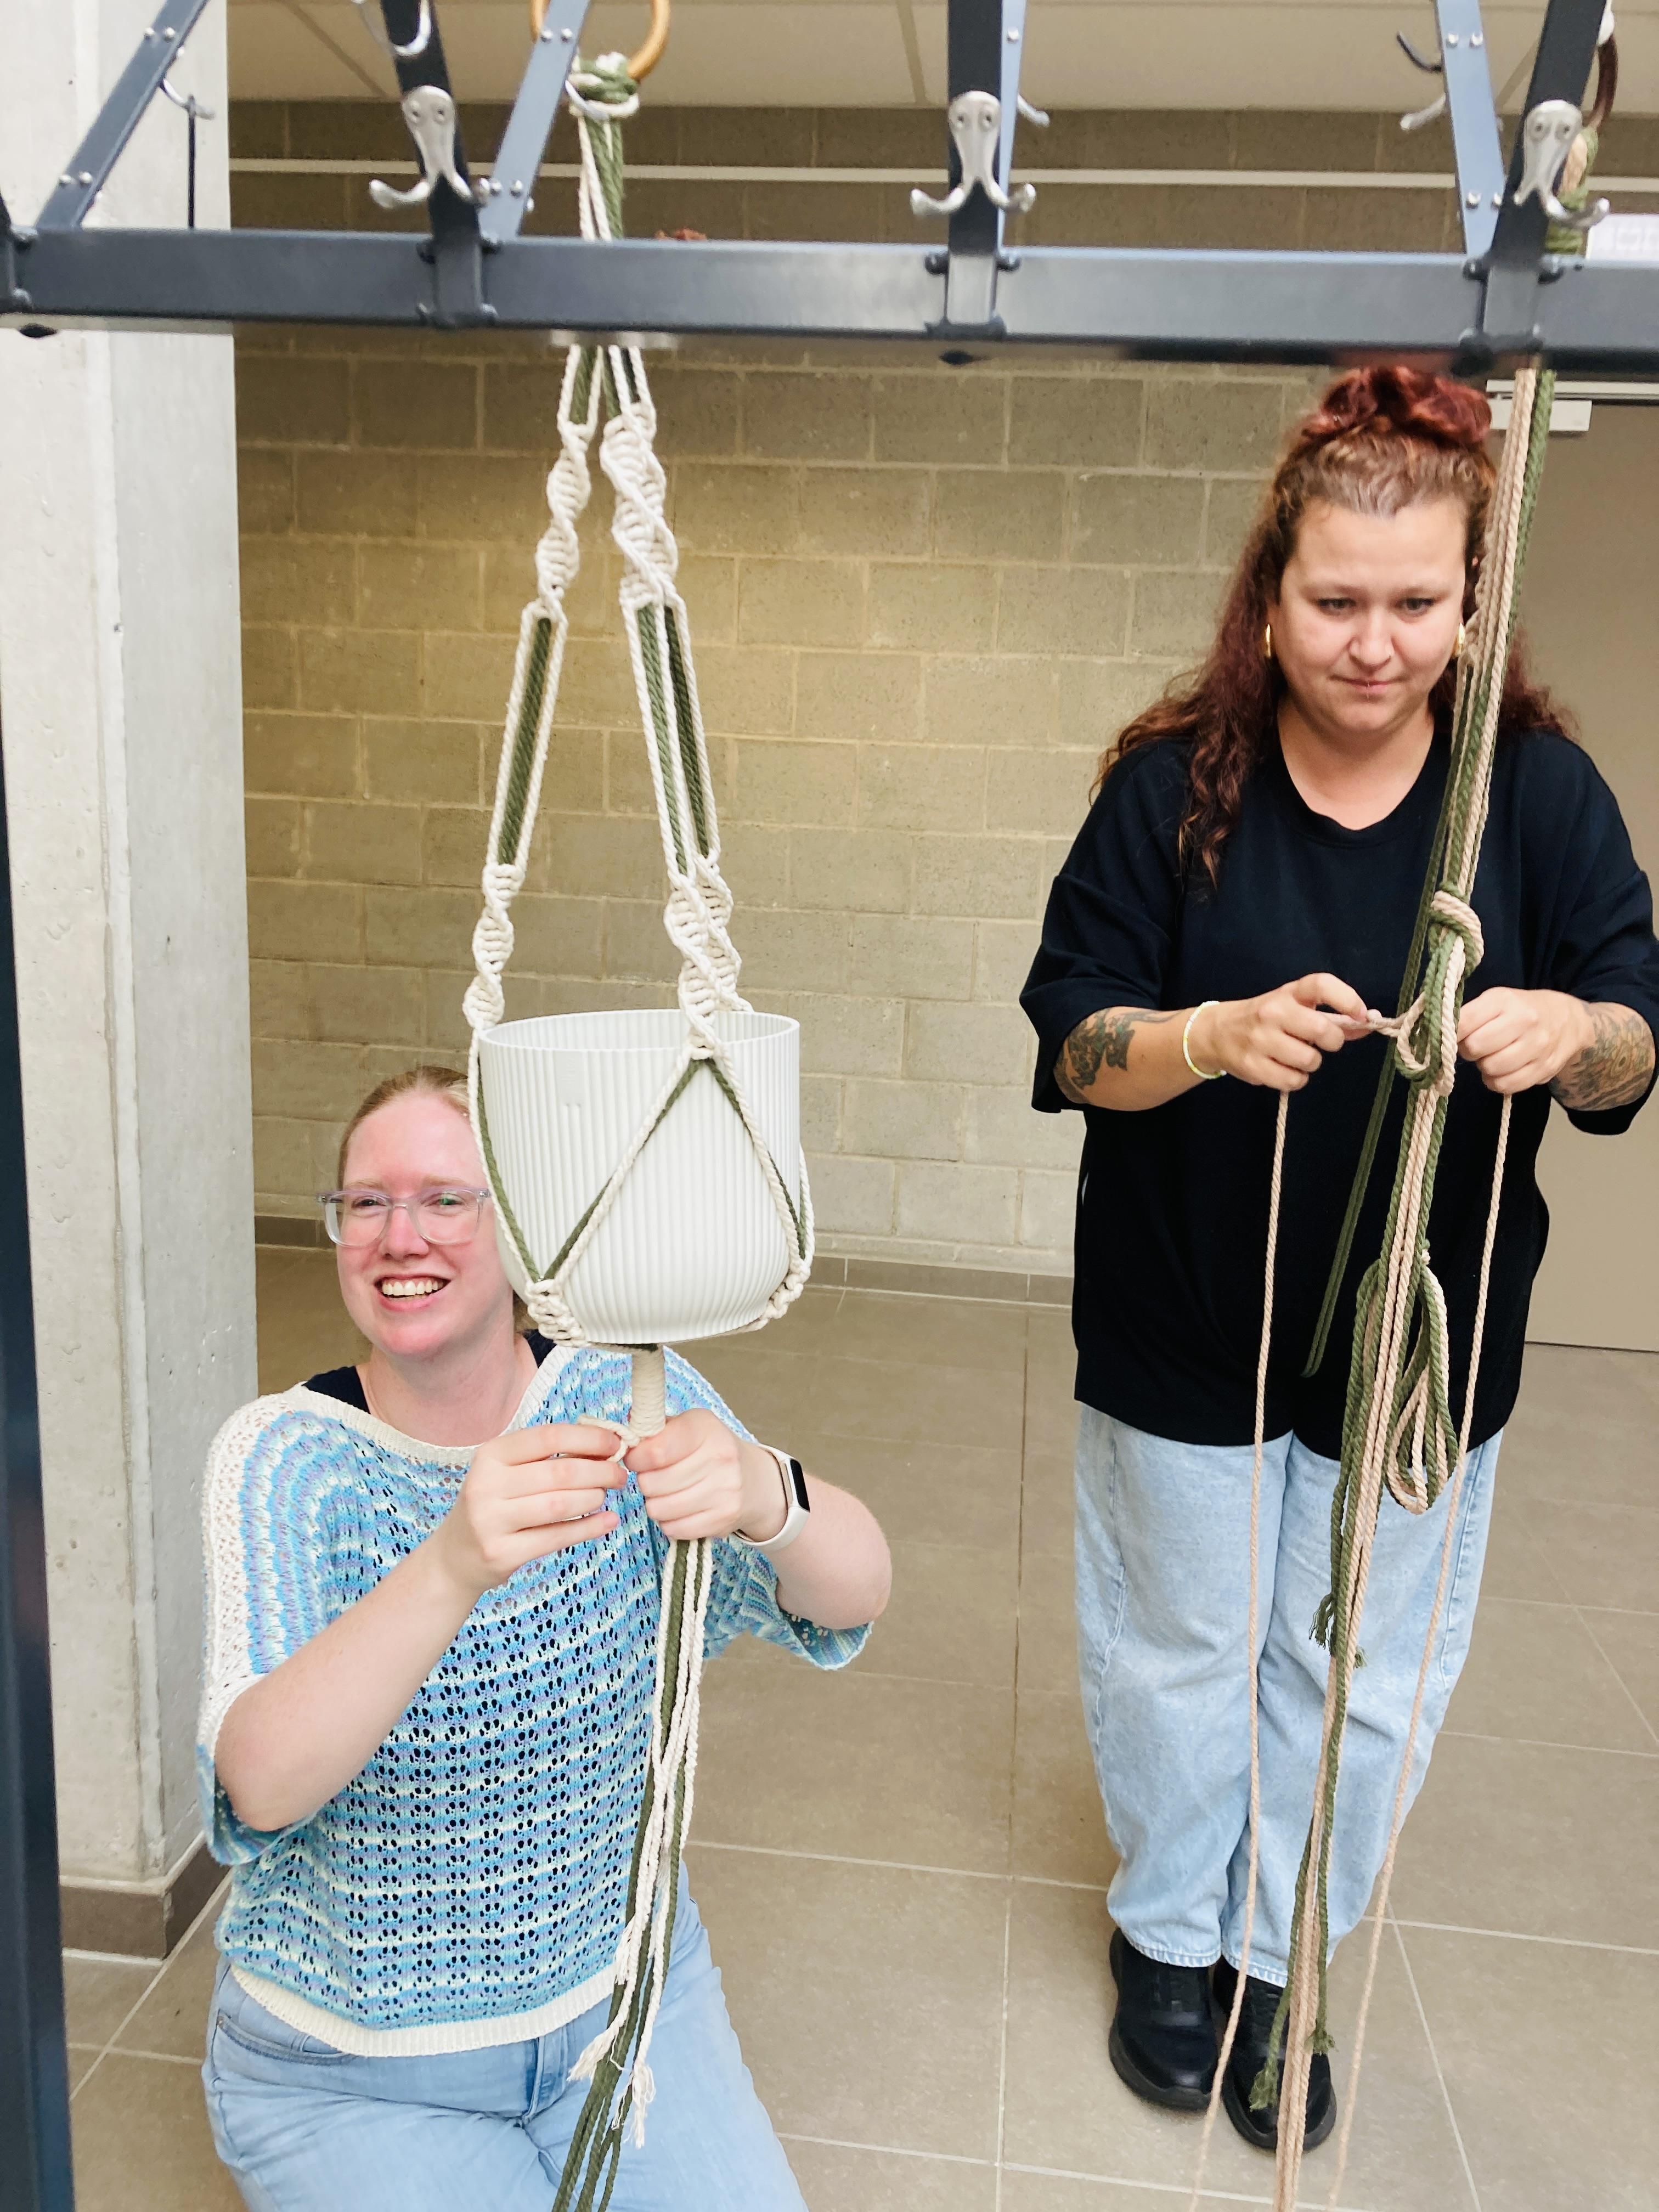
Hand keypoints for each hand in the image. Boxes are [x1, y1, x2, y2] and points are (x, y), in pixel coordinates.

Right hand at [428, 1424, 621, 1602]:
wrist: (455, 1556)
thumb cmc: (494, 1505)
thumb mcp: (508, 1473)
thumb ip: (548, 1457)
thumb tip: (605, 1445)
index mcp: (491, 1455)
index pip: (548, 1437)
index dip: (588, 1438)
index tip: (616, 1443)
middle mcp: (485, 1484)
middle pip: (559, 1472)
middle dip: (600, 1471)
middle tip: (620, 1475)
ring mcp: (489, 1521)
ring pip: (559, 1504)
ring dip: (594, 1498)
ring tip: (606, 1496)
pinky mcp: (500, 1553)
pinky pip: (556, 1537)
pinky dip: (589, 1528)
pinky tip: (608, 1521)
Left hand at [626, 1410, 786, 1544]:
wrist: (754, 1480)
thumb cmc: (710, 1450)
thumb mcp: (689, 1426)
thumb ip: (655, 1428)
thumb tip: (624, 1438)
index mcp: (705, 1428)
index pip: (654, 1451)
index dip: (635, 1458)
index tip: (637, 1458)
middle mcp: (720, 1458)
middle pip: (652, 1483)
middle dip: (646, 1481)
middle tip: (657, 1477)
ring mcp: (724, 1491)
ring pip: (658, 1509)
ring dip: (656, 1503)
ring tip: (670, 1492)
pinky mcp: (723, 1519)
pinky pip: (673, 1529)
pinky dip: (670, 1521)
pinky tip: (682, 1509)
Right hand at [1193, 972, 1369, 1091]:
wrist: (1218, 1032)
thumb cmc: (1267, 1018)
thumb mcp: (1296, 1008)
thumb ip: (1332, 1016)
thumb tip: (1369, 1023)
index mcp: (1288, 993)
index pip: (1321, 985)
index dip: (1348, 999)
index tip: (1361, 1016)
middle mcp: (1273, 1012)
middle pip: (1323, 1030)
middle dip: (1332, 1042)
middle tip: (1322, 1044)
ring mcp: (1260, 1039)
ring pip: (1310, 1060)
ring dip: (1310, 1063)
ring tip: (1295, 1057)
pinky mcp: (1252, 1065)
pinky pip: (1293, 1081)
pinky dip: (1295, 1080)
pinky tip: (1284, 1069)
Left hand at [1457, 987, 1588, 1093]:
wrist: (1567, 1021)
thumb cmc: (1520, 1010)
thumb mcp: (1494, 1001)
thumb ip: (1467, 1016)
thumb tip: (1434, 1036)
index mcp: (1504, 1000)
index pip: (1463, 1022)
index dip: (1450, 1033)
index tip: (1452, 1035)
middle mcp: (1524, 1021)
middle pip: (1474, 1047)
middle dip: (1469, 1050)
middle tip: (1475, 1046)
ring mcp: (1537, 1046)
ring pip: (1490, 1069)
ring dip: (1484, 1067)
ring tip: (1491, 1056)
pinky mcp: (1544, 1069)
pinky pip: (1505, 1085)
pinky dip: (1497, 1082)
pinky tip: (1501, 1071)